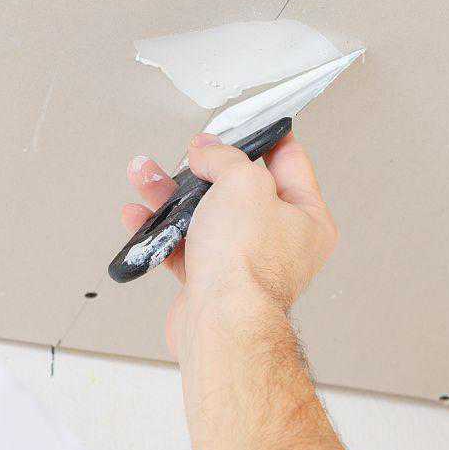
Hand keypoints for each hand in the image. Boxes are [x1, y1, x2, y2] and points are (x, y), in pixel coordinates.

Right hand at [121, 133, 337, 355]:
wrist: (220, 324)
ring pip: (205, 216)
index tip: (242, 124)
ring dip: (171, 195)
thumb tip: (208, 151)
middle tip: (189, 154)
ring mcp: (243, 261)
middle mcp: (279, 241)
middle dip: (204, 169)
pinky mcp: (211, 280)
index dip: (263, 138)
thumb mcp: (244, 183)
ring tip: (146, 176)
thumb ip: (225, 158)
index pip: (290, 162)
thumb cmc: (247, 267)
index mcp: (307, 217)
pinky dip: (160, 229)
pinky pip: (183, 245)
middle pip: (239, 189)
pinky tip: (141, 216)